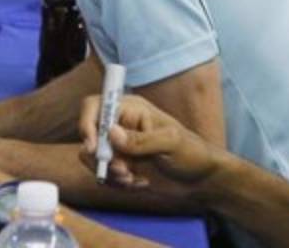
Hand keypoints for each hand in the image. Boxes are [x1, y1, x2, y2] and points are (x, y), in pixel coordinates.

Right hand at [77, 94, 216, 198]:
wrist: (201, 180)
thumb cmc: (192, 152)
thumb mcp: (170, 143)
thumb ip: (140, 139)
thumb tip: (110, 133)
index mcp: (130, 109)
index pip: (95, 106)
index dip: (87, 123)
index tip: (93, 148)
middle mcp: (119, 125)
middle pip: (89, 135)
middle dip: (101, 157)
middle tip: (123, 171)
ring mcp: (118, 147)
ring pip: (93, 159)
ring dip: (110, 173)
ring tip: (133, 179)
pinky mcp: (120, 166)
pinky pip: (104, 175)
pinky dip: (118, 184)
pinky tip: (141, 183)